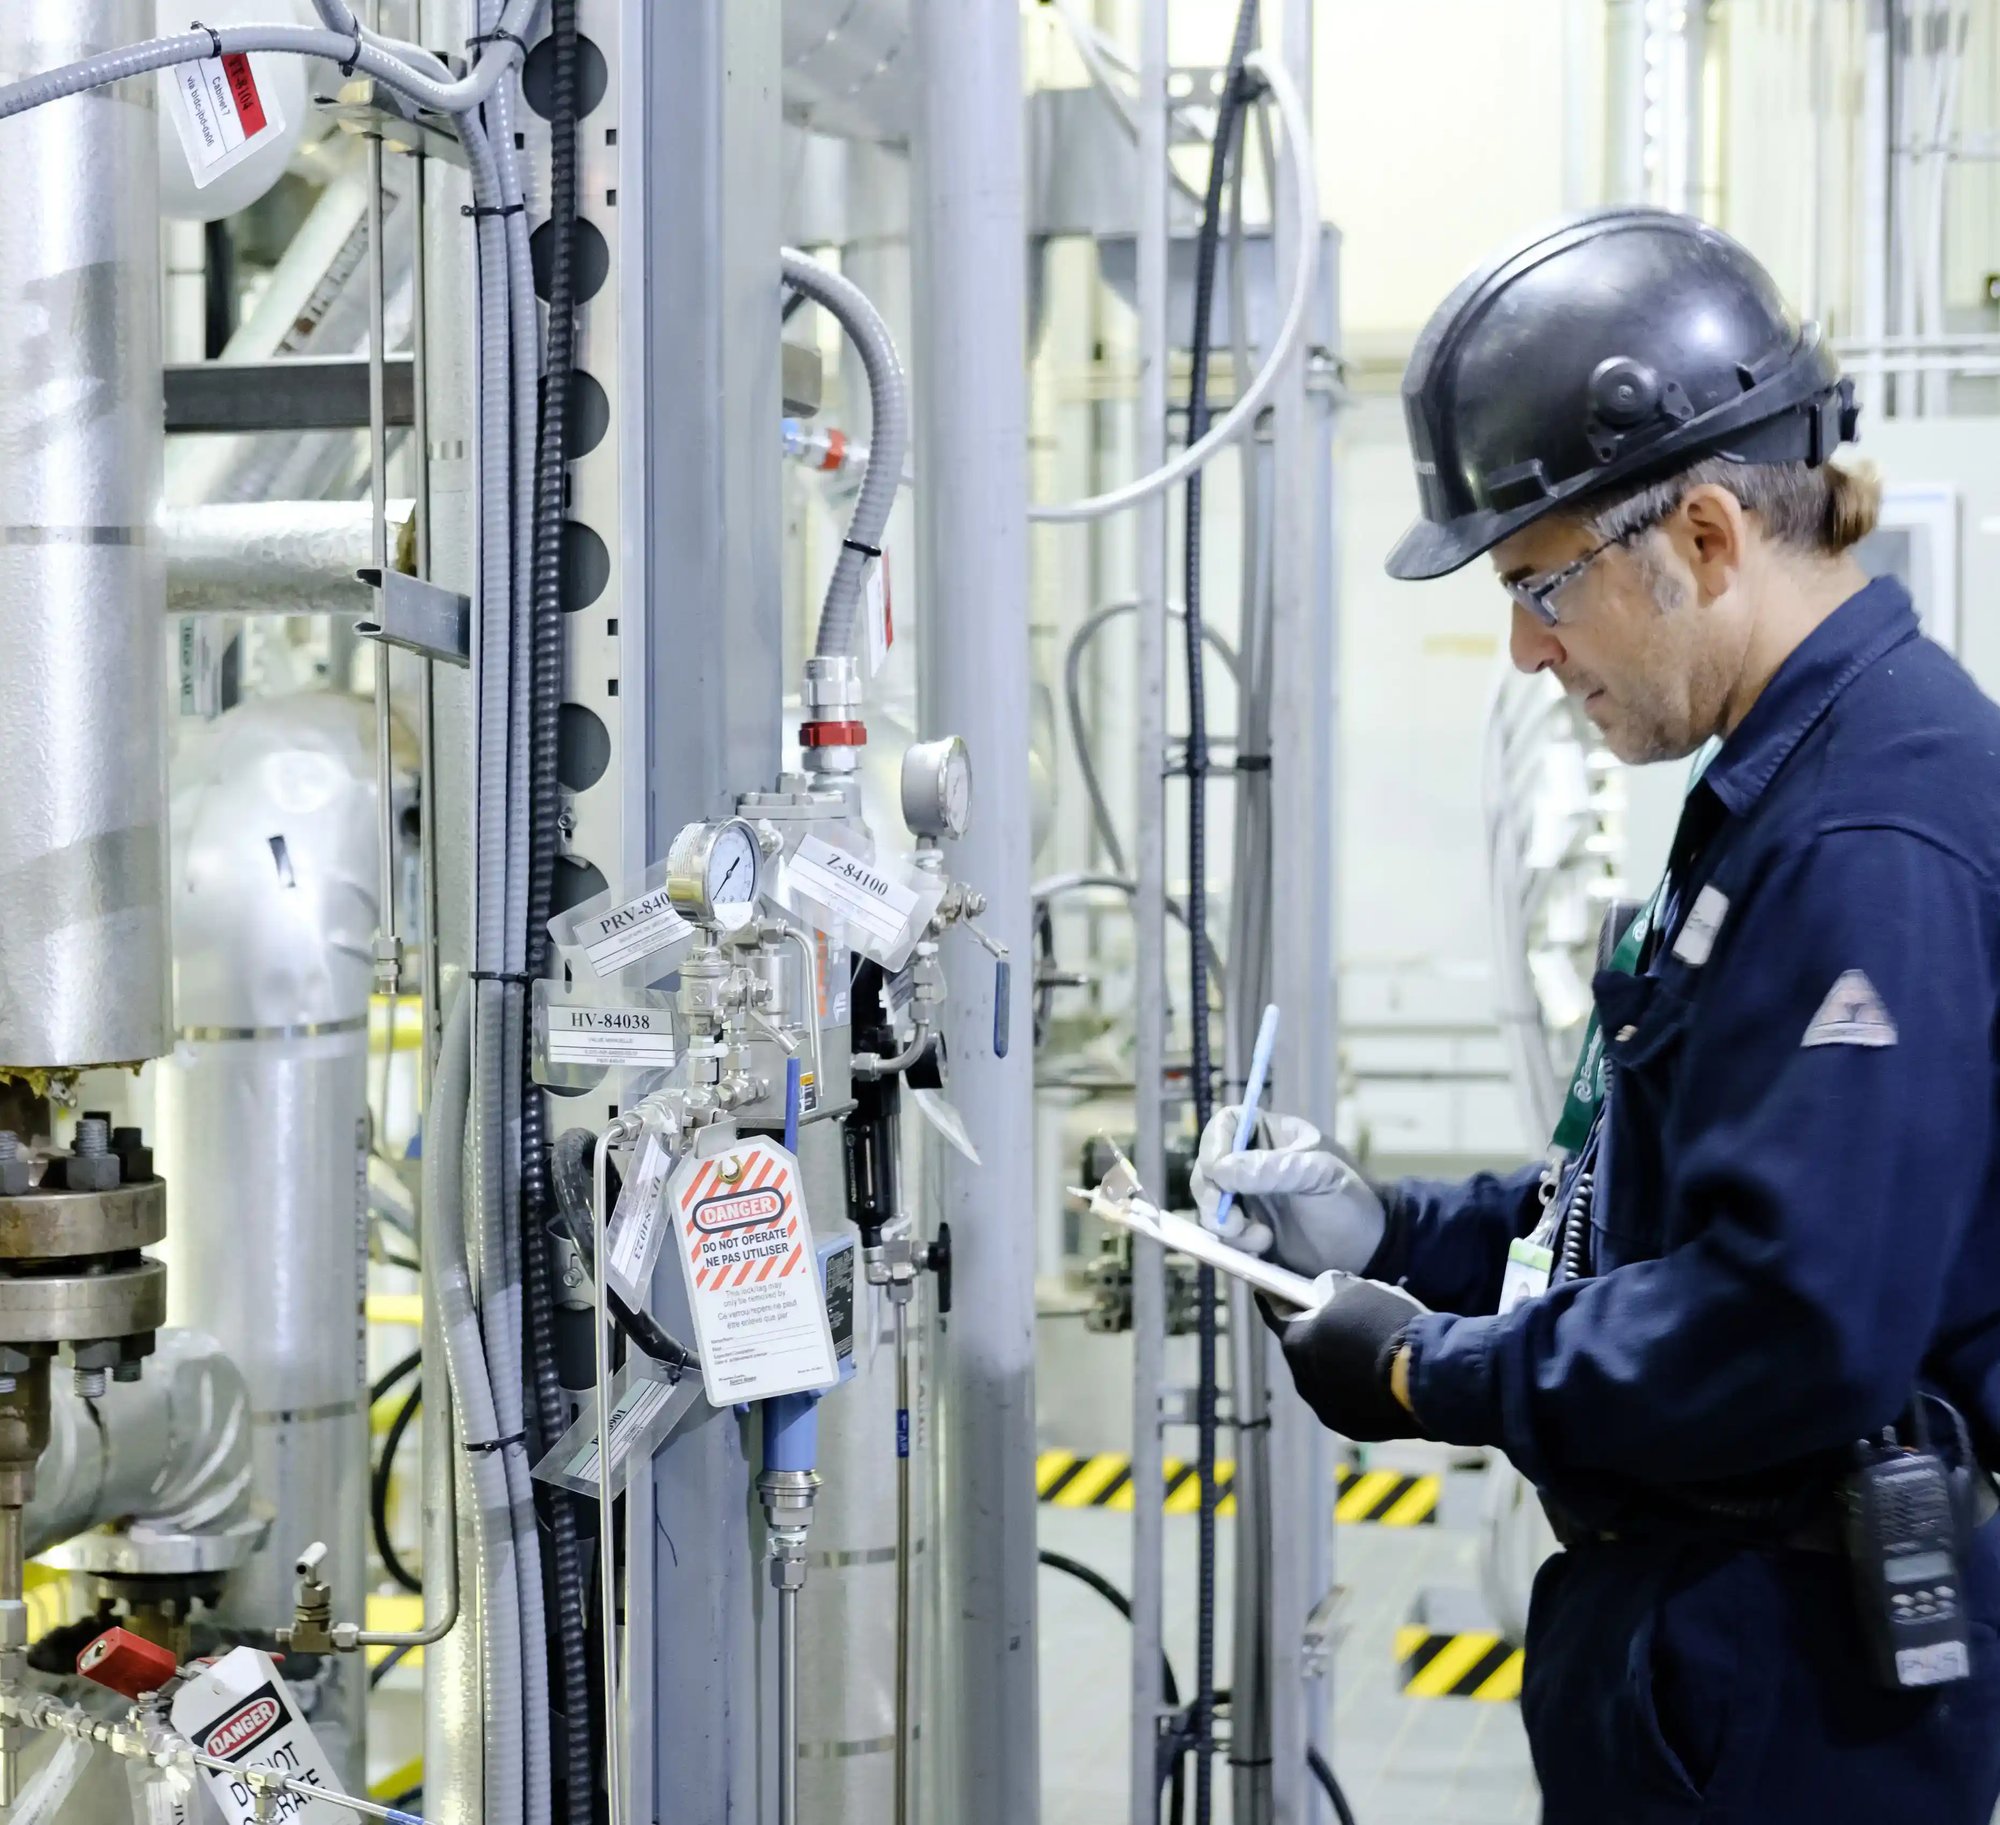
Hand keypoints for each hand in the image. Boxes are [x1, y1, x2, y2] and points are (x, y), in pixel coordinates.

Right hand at [1190, 1106, 1386, 1276]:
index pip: (1226, 1124)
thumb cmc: (1351, 1202)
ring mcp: (1247, 1200)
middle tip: (1230, 1220)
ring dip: (1223, 1224)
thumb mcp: (1320, 1176)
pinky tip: (1262, 1248)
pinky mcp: (1246, 1232)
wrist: (1368, 1253)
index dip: (1213, 1144)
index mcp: (1270, 1137)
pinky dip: (1233, 1243)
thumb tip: (1222, 1170)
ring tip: (1259, 1238)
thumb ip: (1274, 1168)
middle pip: (1207, 1167)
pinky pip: (1222, 1234)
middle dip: (1210, 1194)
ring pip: (1209, 1204)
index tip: (1217, 1172)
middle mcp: (1252, 1164)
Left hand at [1277, 1277, 1427, 1441]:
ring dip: (1336, 1367)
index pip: (1278, 1321)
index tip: (1268, 1298)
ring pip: (1325, 1381)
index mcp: (1297, 1344)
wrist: (1422, 1375)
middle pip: (1304, 1354)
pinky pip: (1347, 1404)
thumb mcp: (1360, 1291)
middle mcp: (1304, 1380)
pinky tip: (1375, 1379)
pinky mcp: (1351, 1427)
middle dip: (1315, 1339)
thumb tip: (1333, 1286)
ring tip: (1361, 1352)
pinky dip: (1355, 1390)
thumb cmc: (1385, 1325)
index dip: (1276, 1307)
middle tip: (1333, 1325)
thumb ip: (1337, 1289)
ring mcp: (1326, 1407)